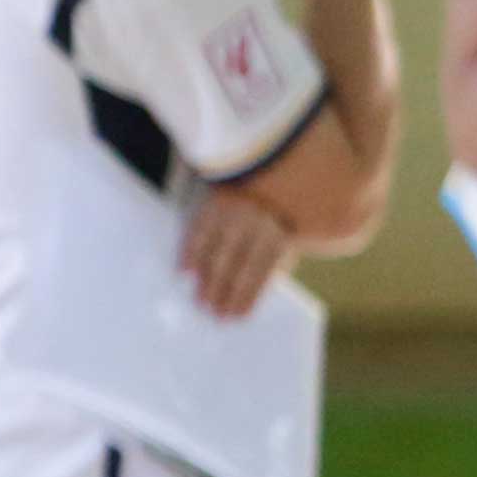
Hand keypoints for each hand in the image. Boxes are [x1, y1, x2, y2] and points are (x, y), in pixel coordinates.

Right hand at [178, 188, 295, 321]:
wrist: (265, 159)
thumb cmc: (282, 201)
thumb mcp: (293, 223)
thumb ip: (283, 250)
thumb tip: (270, 281)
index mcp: (280, 226)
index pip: (262, 268)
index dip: (249, 294)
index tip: (238, 316)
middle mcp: (256, 218)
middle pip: (237, 263)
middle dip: (225, 291)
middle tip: (215, 315)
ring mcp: (233, 208)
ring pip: (216, 250)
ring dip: (207, 279)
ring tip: (201, 301)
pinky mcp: (214, 198)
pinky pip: (198, 229)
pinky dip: (190, 252)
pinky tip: (184, 271)